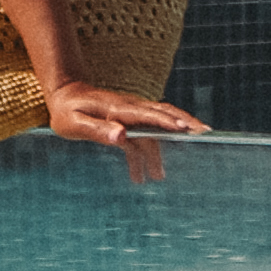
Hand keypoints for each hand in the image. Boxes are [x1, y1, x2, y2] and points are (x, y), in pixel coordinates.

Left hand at [40, 78, 206, 185]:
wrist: (64, 96)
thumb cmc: (66, 112)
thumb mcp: (75, 123)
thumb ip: (98, 130)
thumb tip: (121, 136)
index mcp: (119, 109)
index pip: (149, 115)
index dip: (169, 122)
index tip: (187, 130)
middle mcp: (130, 108)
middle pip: (164, 113)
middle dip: (185, 123)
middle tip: (205, 134)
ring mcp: (131, 113)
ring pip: (158, 124)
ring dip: (168, 144)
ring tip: (172, 169)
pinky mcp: (128, 120)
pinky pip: (144, 135)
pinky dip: (148, 153)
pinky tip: (145, 174)